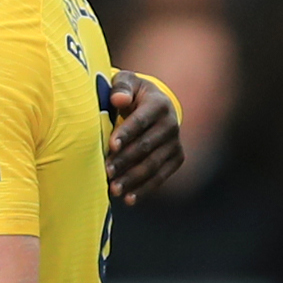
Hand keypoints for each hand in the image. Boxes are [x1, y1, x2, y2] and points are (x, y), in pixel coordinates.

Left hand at [105, 71, 183, 206]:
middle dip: (125, 160)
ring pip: (152, 165)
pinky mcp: (176, 158)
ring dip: (132, 179)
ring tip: (113, 189)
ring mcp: (175, 143)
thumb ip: (120, 87)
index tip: (111, 145)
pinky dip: (144, 189)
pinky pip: (160, 176)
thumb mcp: (125, 82)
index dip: (126, 133)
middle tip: (106, 172)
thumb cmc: (131, 93)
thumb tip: (118, 99)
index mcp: (159, 104)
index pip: (141, 120)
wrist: (154, 106)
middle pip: (146, 146)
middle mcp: (171, 124)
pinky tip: (128, 199)